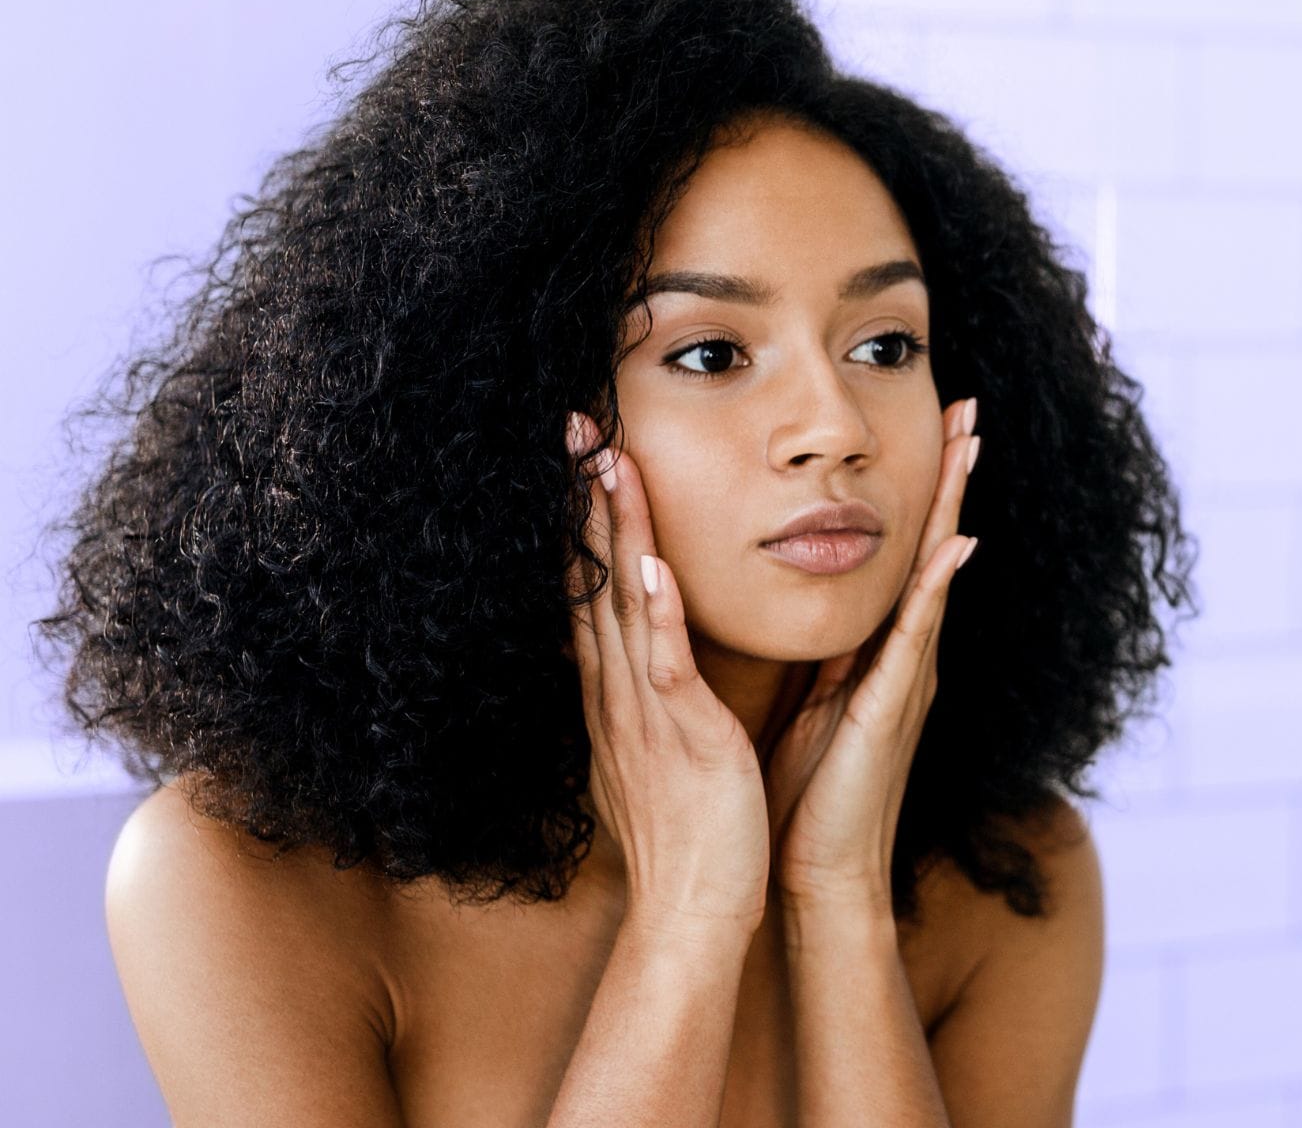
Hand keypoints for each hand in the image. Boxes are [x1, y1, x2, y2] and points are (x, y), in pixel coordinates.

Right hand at [566, 411, 771, 935]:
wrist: (694, 907)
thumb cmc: (690, 831)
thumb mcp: (659, 749)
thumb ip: (649, 697)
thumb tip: (638, 659)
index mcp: (619, 692)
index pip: (594, 588)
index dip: (586, 519)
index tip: (582, 454)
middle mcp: (619, 691)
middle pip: (594, 578)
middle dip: (585, 500)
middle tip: (576, 425)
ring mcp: (644, 709)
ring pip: (623, 603)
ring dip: (616, 530)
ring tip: (606, 459)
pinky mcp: (681, 734)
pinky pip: (662, 663)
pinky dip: (654, 612)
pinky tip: (650, 562)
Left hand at [760, 396, 979, 910]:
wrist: (820, 875)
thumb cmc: (810, 799)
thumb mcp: (814, 704)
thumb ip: (826, 656)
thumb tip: (816, 608)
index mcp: (881, 653)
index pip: (905, 554)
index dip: (922, 491)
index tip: (935, 427)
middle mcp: (905, 656)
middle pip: (933, 546)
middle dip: (951, 475)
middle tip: (969, 404)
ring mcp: (907, 678)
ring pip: (933, 572)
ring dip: (953, 506)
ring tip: (970, 444)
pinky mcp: (892, 707)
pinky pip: (918, 635)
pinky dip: (937, 588)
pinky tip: (957, 545)